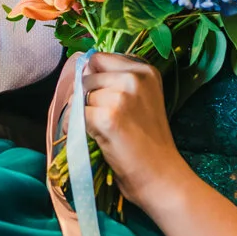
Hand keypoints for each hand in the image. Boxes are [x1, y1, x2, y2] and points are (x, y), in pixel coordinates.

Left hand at [80, 54, 185, 210]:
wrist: (162, 176)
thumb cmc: (149, 142)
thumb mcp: (142, 100)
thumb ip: (117, 81)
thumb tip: (80, 71)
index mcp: (145, 70)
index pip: (99, 58)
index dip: (92, 78)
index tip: (99, 98)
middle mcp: (135, 78)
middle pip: (87, 77)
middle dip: (86, 98)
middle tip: (101, 120)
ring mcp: (122, 97)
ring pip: (79, 96)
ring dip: (80, 114)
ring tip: (99, 131)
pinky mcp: (108, 117)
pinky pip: (75, 115)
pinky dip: (74, 128)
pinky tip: (90, 138)